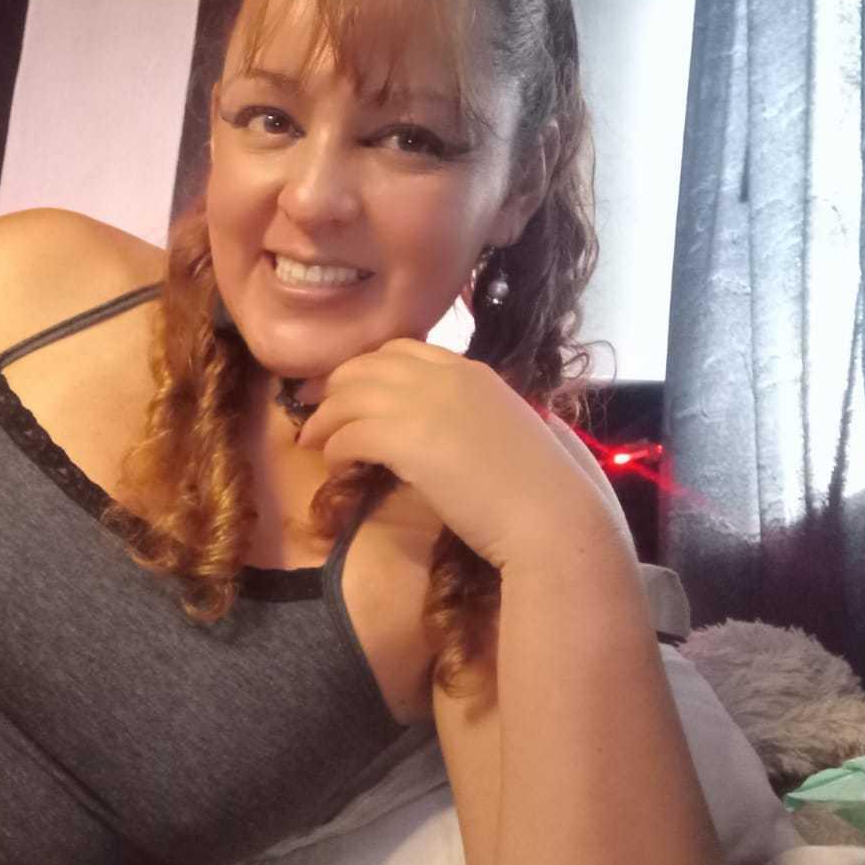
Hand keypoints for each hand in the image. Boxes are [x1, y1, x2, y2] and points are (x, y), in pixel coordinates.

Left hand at [293, 338, 619, 569]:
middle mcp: (444, 377)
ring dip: (324, 420)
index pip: (404, 350)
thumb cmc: (548, 484)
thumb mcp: (518, 429)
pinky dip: (333, 446)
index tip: (350, 388)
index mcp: (472, 372)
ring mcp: (424, 404)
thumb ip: (490, 414)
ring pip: (349, 396)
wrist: (552, 514)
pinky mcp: (406, 440)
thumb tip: (476, 425)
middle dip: (335, 387)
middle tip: (316, 411)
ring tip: (312, 441)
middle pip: (366, 366)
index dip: (368, 367)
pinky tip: (331, 464)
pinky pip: (349, 433)